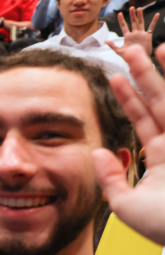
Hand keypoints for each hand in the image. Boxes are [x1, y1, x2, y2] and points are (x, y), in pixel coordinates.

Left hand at [96, 44, 164, 244]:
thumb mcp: (126, 206)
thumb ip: (110, 179)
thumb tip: (96, 153)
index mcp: (163, 158)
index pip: (143, 119)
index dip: (128, 98)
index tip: (113, 77)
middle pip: (160, 101)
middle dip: (145, 74)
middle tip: (129, 49)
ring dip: (163, 74)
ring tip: (149, 48)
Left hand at [106, 8, 159, 56]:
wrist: (139, 60)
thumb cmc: (129, 56)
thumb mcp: (119, 51)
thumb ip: (112, 45)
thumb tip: (104, 41)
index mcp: (127, 36)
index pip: (124, 26)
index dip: (121, 20)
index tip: (119, 13)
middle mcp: (134, 33)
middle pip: (133, 22)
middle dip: (132, 15)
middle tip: (131, 7)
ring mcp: (141, 34)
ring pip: (140, 23)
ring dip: (140, 16)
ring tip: (139, 8)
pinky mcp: (147, 36)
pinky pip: (151, 27)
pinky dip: (154, 21)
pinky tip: (157, 15)